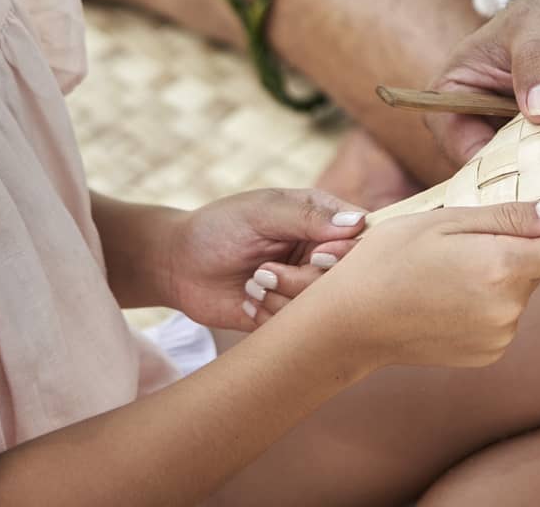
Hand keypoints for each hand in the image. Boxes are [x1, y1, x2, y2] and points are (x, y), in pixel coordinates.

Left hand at [165, 189, 366, 330]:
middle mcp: (319, 253)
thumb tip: (358, 225)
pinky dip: (272, 315)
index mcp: (321, 219)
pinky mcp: (288, 316)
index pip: (361, 236)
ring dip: (283, 296)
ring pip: (324, 305)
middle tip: (266, 270)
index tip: (315, 255)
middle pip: (345, 277)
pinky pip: (300, 327)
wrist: (177, 265)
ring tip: (253, 281)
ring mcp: (305, 286)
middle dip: (306, 279)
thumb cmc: (220, 227)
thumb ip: (308, 217)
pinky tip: (249, 300)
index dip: (347, 252)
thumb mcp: (262, 212)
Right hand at [300, 199, 539, 369]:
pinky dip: (485, 302)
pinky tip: (445, 296)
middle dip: (515, 247)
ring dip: (498, 275)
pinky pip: (502, 316)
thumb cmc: (391, 257)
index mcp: (501, 269)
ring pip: (519, 291)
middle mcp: (509, 310)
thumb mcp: (446, 219)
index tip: (533, 213)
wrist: (351, 321)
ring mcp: (499, 338)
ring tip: (446, 270)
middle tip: (462, 240)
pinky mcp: (487, 355)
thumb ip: (510, 216)